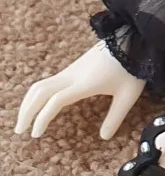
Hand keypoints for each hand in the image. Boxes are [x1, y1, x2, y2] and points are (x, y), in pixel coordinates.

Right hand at [15, 41, 144, 139]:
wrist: (135, 38)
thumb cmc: (134, 66)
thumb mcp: (129, 94)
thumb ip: (116, 116)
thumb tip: (104, 137)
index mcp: (85, 83)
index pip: (56, 101)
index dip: (43, 118)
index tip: (35, 134)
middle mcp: (74, 75)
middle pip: (40, 91)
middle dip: (27, 110)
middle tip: (20, 131)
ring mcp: (73, 69)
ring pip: (41, 84)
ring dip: (30, 101)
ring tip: (25, 121)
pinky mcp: (75, 66)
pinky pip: (49, 81)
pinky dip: (38, 94)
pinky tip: (40, 106)